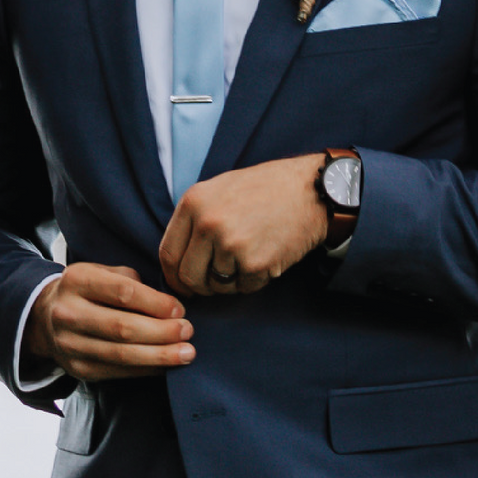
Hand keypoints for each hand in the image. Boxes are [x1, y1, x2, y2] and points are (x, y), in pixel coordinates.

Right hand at [23, 262, 193, 381]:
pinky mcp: (78, 369)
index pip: (122, 292)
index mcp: (76, 281)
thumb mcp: (102, 272)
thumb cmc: (88, 291)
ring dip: (159, 356)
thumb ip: (132, 282)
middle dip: (161, 332)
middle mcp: (68, 313)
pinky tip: (167, 365)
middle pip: (122, 327)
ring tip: (186, 353)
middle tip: (187, 331)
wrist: (46, 318)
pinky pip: (118, 372)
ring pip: (121, 355)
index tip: (179, 309)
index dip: (155, 303)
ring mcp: (70, 344)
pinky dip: (147, 370)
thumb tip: (169, 305)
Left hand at [157, 154, 330, 296]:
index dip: (173, 275)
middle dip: (199, 286)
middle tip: (213, 283)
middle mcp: (208, 224)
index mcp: (193, 202)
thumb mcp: (218, 190)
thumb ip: (194, 220)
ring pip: (216, 286)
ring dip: (230, 281)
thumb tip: (175, 260)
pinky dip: (253, 281)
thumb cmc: (265, 189)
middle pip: (188, 277)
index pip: (167, 253)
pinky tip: (265, 257)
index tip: (182, 283)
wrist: (310, 190)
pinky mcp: (255, 263)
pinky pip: (244, 288)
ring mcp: (231, 245)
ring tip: (248, 257)